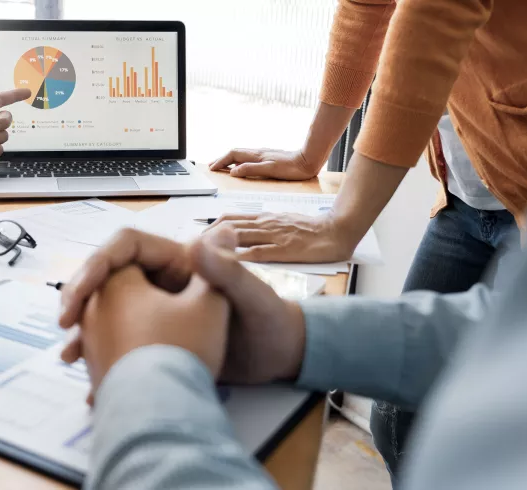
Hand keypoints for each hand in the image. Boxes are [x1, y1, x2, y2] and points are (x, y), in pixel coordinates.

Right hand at [59, 226, 306, 388]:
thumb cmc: (270, 321)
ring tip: (70, 356)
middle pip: (108, 278)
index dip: (96, 265)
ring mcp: (156, 309)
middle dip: (81, 299)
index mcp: (179, 260)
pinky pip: (118, 341)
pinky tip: (92, 381)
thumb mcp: (252, 297)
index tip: (78, 291)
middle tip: (65, 324)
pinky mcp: (156, 337)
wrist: (278, 359)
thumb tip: (202, 237)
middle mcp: (162, 280)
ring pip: (108, 312)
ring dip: (86, 331)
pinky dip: (102, 356)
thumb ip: (229, 271)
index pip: (125, 248)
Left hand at [205, 212, 355, 262]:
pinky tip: (224, 265)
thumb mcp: (281, 223)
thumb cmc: (311, 231)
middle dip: (205, 238)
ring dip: (216, 246)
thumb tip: (240, 235)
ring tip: (198, 258)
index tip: (194, 240)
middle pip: (227, 226)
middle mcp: (264, 224)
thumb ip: (262, 228)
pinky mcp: (284, 250)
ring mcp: (273, 236)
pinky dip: (238, 259)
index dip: (209, 228)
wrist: (337, 230)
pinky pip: (257, 253)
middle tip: (189, 251)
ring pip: (238, 236)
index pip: (229, 219)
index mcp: (263, 219)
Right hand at [208, 148, 319, 179]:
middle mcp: (258, 153)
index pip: (232, 155)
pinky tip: (241, 165)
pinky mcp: (269, 157)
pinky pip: (248, 157)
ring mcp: (264, 154)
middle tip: (212, 165)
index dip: (220, 161)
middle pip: (234, 153)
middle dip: (221, 159)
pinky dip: (239, 160)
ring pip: (241, 154)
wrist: (308, 160)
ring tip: (222, 165)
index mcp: (256, 155)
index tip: (212, 168)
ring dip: (229, 159)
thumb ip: (250, 170)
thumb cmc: (291, 168)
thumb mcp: (269, 170)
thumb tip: (233, 172)